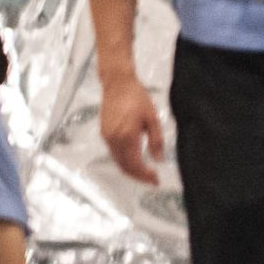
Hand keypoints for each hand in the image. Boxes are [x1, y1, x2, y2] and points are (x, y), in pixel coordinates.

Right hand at [97, 71, 165, 185]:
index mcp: (127, 137)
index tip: (156, 180)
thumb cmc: (137, 98)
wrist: (118, 84)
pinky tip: (133, 158)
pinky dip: (123, 160)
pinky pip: (113, 153)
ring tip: (144, 171)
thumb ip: (156, 141)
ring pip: (118, 161)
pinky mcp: (104, 133)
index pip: (136, 165)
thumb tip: (158, 159)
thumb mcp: (152, 118)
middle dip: (138, 176)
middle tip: (151, 179)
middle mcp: (114, 140)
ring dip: (130, 169)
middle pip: (124, 167)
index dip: (146, 176)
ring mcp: (107, 137)